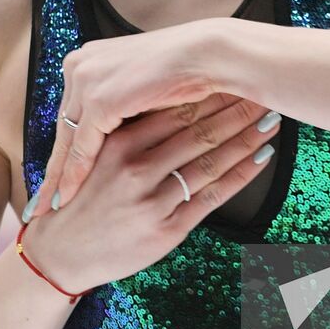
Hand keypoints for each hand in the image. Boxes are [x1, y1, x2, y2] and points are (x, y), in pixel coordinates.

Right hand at [19, 92, 281, 292]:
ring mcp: (152, 198)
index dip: (207, 91)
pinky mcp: (166, 228)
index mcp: (115, 143)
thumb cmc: (79, 199)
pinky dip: (240, 174)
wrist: (59, 253)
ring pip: (209, 159)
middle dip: (233, 108)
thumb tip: (161, 97)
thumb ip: (122, 126)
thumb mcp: (93, 155)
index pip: (172, 109)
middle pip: (196, 130)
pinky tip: (261, 158)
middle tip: (261, 89)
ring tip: (270, 118)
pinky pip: (211, 196)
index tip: (232, 75)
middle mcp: (135, 168)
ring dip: (245, 137)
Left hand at [26, 20, 228, 220]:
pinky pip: (81, 147)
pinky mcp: (100, 100)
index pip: (71, 112)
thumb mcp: (142, 88)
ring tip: (48, 205)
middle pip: (64, 127)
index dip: (64, 147)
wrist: (210, 54)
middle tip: (40, 198)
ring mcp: (87, 80)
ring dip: (57, 176)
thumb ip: (122, 105)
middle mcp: (79, 65)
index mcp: (88, 57)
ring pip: (66, 140)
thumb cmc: (186, 71)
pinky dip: (73, 176)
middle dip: (54, 166)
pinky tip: (65, 198)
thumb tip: (115, 133)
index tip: (53, 174)